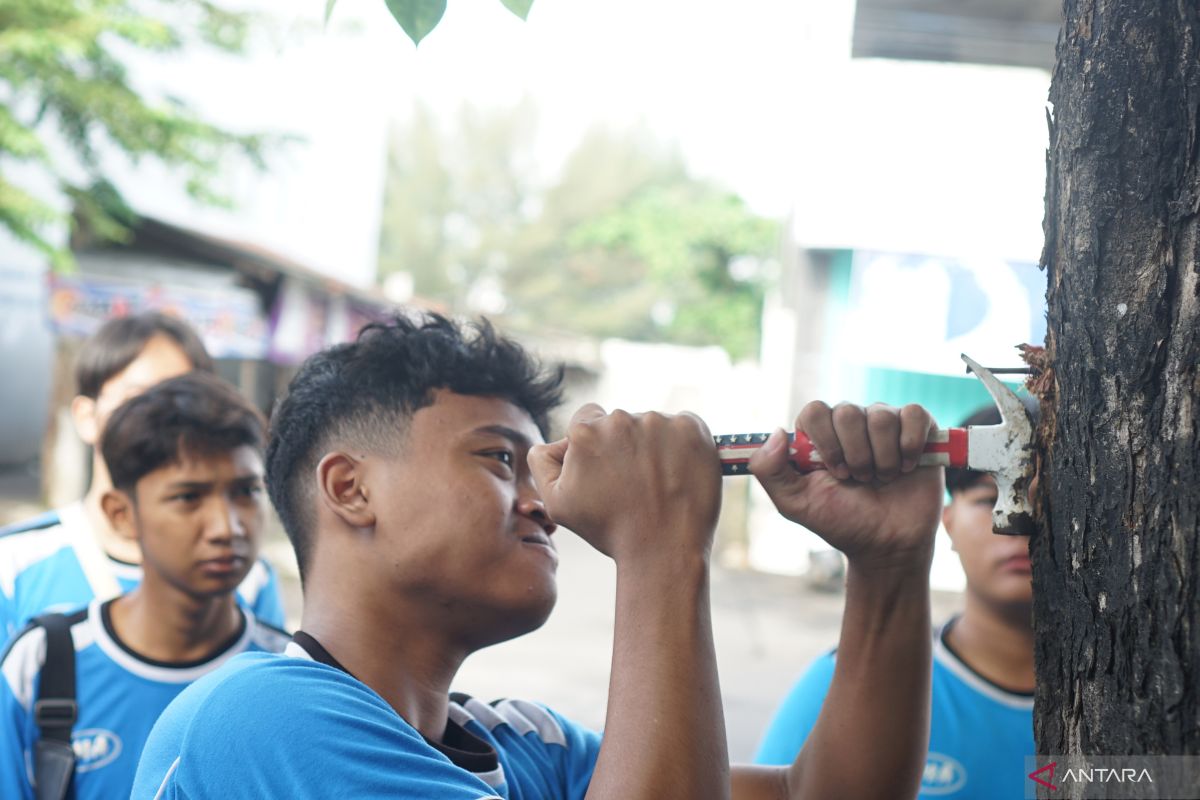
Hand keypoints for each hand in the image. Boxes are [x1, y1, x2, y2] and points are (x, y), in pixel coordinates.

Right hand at [528, 403, 720, 564]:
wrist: (663, 550)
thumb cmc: (609, 530)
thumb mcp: (556, 503)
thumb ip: (542, 462)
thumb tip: (555, 441)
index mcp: (585, 432)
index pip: (586, 419)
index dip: (594, 447)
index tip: (607, 471)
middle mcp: (621, 419)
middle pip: (620, 423)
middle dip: (624, 446)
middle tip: (633, 484)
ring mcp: (659, 421)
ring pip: (652, 426)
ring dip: (654, 446)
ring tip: (658, 484)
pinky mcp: (692, 429)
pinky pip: (684, 426)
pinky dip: (682, 445)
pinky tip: (679, 474)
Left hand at [749, 402, 943, 572]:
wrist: (888, 544)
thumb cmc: (841, 522)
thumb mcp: (795, 503)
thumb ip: (770, 470)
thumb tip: (777, 432)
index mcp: (819, 434)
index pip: (815, 411)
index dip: (826, 441)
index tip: (834, 472)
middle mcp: (850, 423)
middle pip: (848, 411)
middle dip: (855, 455)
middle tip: (859, 480)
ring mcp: (884, 424)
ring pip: (881, 416)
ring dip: (883, 457)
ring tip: (884, 479)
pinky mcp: (918, 429)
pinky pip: (915, 414)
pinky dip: (911, 444)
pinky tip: (908, 467)